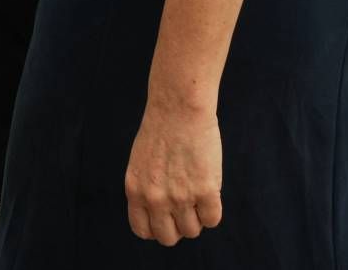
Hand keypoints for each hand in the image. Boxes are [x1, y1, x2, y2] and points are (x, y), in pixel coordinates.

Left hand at [124, 101, 222, 245]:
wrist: (178, 108)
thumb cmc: (161, 131)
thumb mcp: (140, 164)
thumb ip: (146, 190)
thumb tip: (159, 215)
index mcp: (135, 190)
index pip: (142, 230)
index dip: (156, 228)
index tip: (166, 218)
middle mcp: (155, 198)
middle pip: (168, 237)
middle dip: (177, 227)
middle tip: (184, 208)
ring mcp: (180, 196)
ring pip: (192, 231)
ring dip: (196, 217)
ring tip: (196, 194)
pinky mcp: (205, 191)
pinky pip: (212, 220)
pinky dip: (212, 211)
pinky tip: (209, 191)